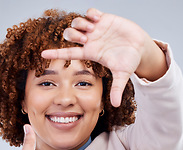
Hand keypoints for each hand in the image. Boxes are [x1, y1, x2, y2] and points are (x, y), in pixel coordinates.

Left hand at [42, 8, 166, 106]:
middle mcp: (90, 41)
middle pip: (69, 35)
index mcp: (90, 53)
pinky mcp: (104, 19)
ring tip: (92, 28)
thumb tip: (116, 105)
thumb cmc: (129, 61)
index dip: (55, 54)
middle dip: (72, 35)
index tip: (42, 54)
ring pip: (76, 22)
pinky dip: (90, 14)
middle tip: (85, 39)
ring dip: (80, 24)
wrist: (140, 47)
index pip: (69, 53)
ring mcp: (96, 29)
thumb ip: (117, 88)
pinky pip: (90, 12)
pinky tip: (98, 19)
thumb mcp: (122, 74)